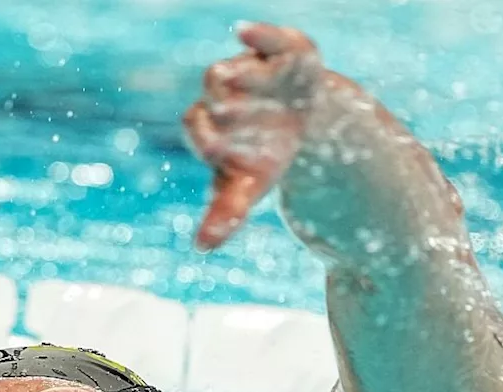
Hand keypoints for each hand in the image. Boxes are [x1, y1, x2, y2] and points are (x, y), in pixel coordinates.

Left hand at [183, 23, 323, 250]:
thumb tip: (201, 249)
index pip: (197, 129)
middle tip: (226, 111)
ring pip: (236, 68)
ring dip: (241, 74)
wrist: (305, 126)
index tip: (215, 150)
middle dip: (224, 103)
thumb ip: (225, 216)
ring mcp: (249, 70)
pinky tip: (244, 31)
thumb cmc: (264, 159)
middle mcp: (223, 94)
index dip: (205, 137)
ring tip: (252, 82)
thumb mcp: (246, 189)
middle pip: (215, 94)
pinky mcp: (279, 51)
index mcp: (209, 127)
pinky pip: (266, 36)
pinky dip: (259, 32)